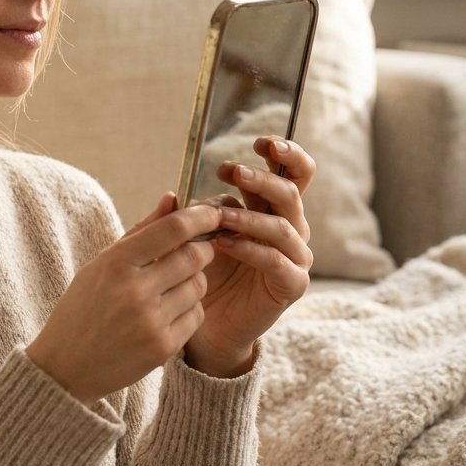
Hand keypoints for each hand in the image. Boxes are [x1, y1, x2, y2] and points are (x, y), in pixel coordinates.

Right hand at [26, 195, 221, 406]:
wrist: (66, 366)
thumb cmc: (83, 307)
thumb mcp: (102, 264)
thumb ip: (141, 231)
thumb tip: (172, 198)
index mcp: (115, 263)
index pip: (172, 229)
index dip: (200, 217)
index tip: (212, 212)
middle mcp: (135, 290)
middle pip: (194, 256)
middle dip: (202, 249)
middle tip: (196, 249)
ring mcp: (151, 321)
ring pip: (199, 286)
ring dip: (193, 280)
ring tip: (171, 285)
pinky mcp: (163, 347)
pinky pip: (197, 315)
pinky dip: (189, 309)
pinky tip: (167, 311)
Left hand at [186, 136, 314, 376]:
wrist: (208, 324)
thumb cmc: (202, 273)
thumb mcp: (192, 238)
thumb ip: (188, 217)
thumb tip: (171, 193)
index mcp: (269, 208)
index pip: (291, 173)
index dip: (284, 153)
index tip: (261, 141)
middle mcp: (288, 228)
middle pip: (290, 192)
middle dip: (262, 178)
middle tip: (232, 170)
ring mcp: (294, 257)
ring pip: (283, 225)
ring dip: (249, 216)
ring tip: (219, 216)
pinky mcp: (291, 284)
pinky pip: (276, 260)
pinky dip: (251, 249)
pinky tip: (225, 244)